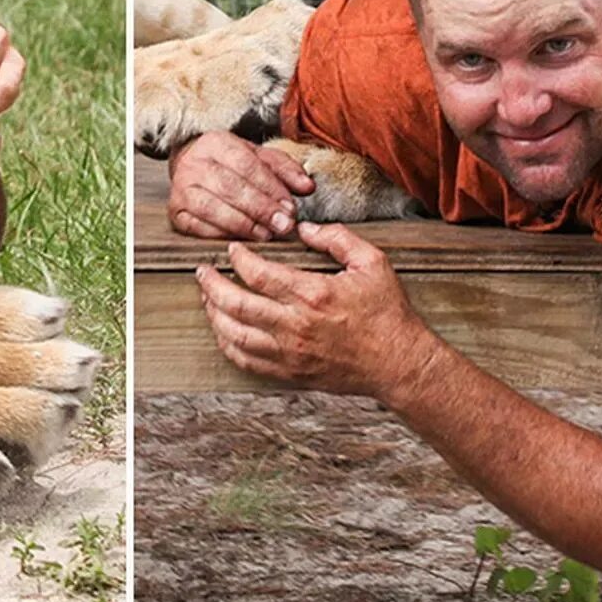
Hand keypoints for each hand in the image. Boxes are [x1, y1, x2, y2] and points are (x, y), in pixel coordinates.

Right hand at [167, 131, 314, 240]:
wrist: (191, 165)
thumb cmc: (229, 164)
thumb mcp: (259, 158)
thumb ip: (285, 170)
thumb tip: (308, 187)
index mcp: (216, 143)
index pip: (247, 165)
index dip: (271, 188)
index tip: (291, 207)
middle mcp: (193, 163)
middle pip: (230, 187)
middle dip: (260, 209)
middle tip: (283, 226)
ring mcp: (180, 188)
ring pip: (212, 208)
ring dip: (243, 225)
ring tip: (265, 235)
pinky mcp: (175, 211)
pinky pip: (198, 227)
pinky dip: (221, 234)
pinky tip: (241, 239)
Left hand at [196, 222, 433, 397]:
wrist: (399, 363)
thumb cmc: (387, 313)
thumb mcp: (372, 263)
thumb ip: (337, 238)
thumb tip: (303, 228)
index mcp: (312, 294)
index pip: (257, 273)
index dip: (238, 257)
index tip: (232, 248)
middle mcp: (295, 325)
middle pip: (235, 304)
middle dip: (211, 284)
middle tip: (203, 271)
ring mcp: (290, 353)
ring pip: (234, 335)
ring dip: (213, 314)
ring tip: (207, 298)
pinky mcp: (291, 373)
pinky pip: (246, 361)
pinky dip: (227, 345)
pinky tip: (223, 331)